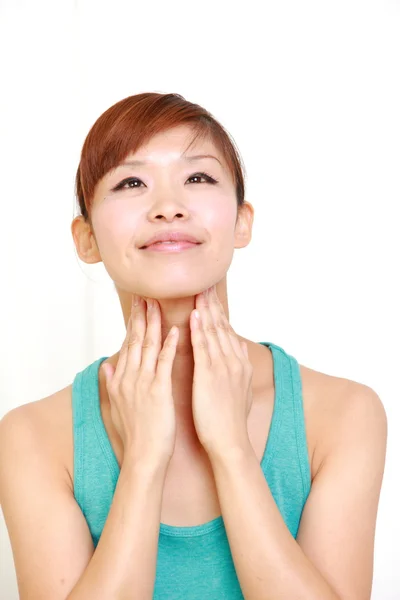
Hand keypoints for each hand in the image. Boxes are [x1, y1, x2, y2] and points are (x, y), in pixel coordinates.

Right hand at [102, 294, 178, 467]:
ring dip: (153, 323)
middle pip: (135, 340)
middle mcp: (129, 377)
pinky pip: (164, 363)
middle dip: (141, 315)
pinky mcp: (158, 391)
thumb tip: (106, 363)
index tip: (138, 304)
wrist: (144, 456)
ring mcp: (143, 383)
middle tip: (145, 293)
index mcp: (121, 379)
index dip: (133, 323)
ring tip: (157, 303)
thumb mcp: (117, 406)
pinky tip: (175, 330)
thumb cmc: (135, 433)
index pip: (128, 344)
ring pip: (148, 346)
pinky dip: (169, 345)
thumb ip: (111, 381)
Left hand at [189, 284, 253, 458]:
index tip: (210, 295)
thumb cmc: (229, 421)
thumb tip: (237, 350)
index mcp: (238, 363)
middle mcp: (233, 360)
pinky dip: (200, 329)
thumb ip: (238, 368)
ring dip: (205, 309)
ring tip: (198, 289)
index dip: (218, 312)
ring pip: (214, 331)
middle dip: (212, 303)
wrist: (230, 442)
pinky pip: (204, 347)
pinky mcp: (211, 375)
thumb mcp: (240, 390)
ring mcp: (224, 366)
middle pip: (222, 325)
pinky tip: (194, 315)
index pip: (227, 331)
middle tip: (205, 282)